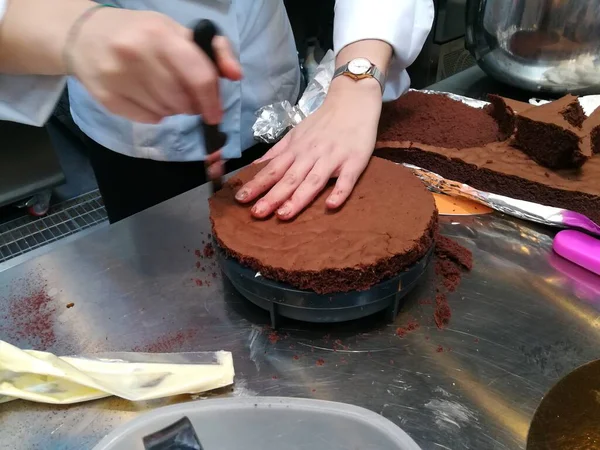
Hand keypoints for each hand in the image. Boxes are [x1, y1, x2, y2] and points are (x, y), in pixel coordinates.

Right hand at [68, 8, 241, 123]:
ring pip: (166, 113)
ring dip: (173, 110)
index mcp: (159, 34)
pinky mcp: (107, 98)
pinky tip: (147, 98)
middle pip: (182, 101)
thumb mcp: (177, 32)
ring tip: (164, 93)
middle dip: (192, 105)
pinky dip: (155, 115)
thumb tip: (236, 75)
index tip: (215, 114)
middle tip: (186, 97)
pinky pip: (147, 120)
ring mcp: (118, 77)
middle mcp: (136, 54)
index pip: (198, 76)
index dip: (212, 100)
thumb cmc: (140, 33)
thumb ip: (213, 51)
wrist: (84, 36)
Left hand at [235, 76, 382, 219]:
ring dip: (298, 198)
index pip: (272, 170)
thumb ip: (277, 152)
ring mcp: (333, 158)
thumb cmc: (323, 122)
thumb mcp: (296, 134)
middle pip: (289, 178)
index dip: (256, 184)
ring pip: (313, 181)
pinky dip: (339, 192)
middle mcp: (311, 155)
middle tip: (256, 213)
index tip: (241, 199)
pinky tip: (331, 206)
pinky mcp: (354, 162)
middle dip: (272, 196)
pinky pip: (347, 179)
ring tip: (283, 214)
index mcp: (296, 150)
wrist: (354, 102)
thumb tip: (255, 166)